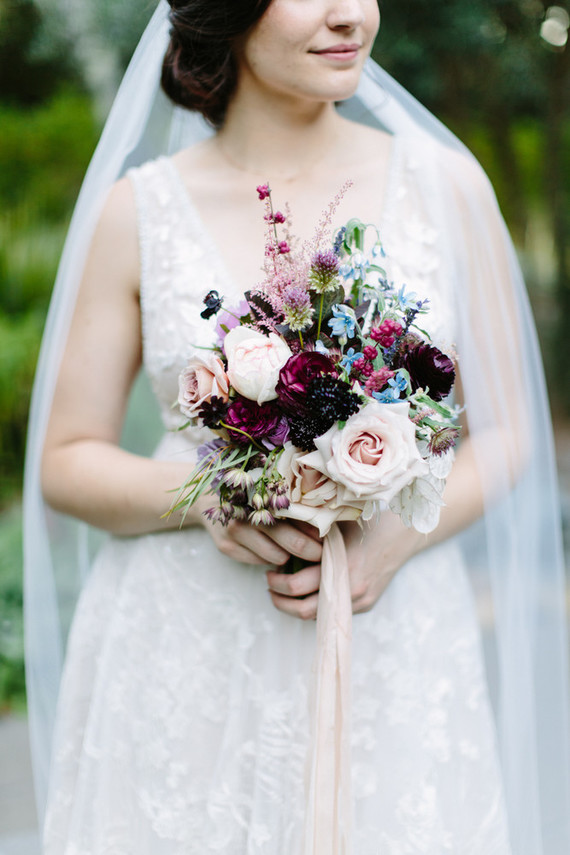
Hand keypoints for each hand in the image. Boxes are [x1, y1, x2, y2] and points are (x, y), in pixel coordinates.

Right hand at [197, 494, 322, 566]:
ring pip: (275, 557)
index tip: (327, 539)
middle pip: (290, 543)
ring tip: (290, 549)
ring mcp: (234, 532)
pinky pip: (259, 562)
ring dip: (286, 556)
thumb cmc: (250, 497)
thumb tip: (326, 525)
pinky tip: (268, 548)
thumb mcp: (270, 496)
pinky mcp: (227, 548)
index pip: (300, 521)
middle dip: (310, 552)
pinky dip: (268, 558)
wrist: (209, 499)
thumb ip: (294, 508)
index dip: (316, 534)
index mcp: (263, 497)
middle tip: (319, 554)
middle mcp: (248, 513)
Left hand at [266, 512, 423, 619]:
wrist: (405, 534)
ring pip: (317, 616)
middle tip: (269, 584)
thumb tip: (278, 532)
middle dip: (280, 599)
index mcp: (340, 567)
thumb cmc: (368, 522)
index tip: (267, 572)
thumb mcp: (337, 523)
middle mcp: (350, 590)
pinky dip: (316, 604)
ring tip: (283, 591)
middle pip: (302, 610)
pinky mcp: (366, 605)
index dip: (276, 582)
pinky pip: (333, 612)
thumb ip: (310, 532)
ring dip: (296, 606)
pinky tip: (308, 589)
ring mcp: (359, 601)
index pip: (296, 587)